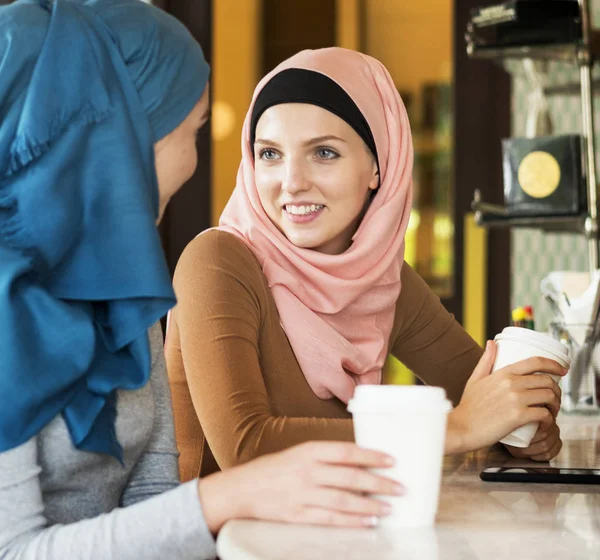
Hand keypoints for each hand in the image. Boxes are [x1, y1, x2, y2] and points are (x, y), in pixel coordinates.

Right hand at [197, 441, 402, 532]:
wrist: (243, 488)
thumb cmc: (275, 469)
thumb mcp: (300, 454)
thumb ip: (326, 458)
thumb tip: (359, 463)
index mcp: (309, 451)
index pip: (347, 452)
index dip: (371, 456)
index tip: (391, 460)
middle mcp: (308, 471)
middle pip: (350, 477)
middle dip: (378, 482)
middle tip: (400, 487)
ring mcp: (303, 494)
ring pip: (344, 500)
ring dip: (370, 504)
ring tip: (389, 507)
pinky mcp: (298, 515)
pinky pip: (330, 519)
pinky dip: (351, 521)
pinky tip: (368, 522)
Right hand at [446, 340, 566, 453]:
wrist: (461, 428)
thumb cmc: (468, 407)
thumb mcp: (475, 379)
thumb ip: (485, 361)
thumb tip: (492, 343)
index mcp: (503, 373)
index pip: (535, 362)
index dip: (553, 364)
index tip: (562, 370)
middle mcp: (511, 383)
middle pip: (547, 380)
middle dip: (556, 389)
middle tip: (554, 398)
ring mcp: (516, 399)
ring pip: (549, 396)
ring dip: (555, 405)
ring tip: (551, 411)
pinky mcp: (519, 416)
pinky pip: (544, 414)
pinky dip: (549, 419)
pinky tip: (545, 423)